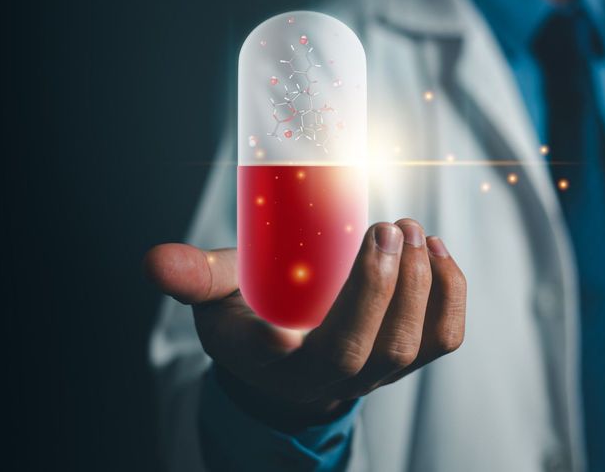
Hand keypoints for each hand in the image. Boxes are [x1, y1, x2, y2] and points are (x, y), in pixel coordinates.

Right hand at [144, 219, 465, 429]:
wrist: (297, 356)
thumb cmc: (256, 313)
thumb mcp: (218, 294)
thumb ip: (193, 275)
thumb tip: (155, 261)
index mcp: (268, 359)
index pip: (274, 357)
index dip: (277, 340)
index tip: (279, 321)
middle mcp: (325, 375)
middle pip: (358, 352)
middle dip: (376, 289)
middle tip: (384, 230)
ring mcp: (372, 371)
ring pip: (406, 346)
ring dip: (417, 284)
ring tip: (409, 229)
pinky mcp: (408, 358)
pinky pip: (442, 338)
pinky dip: (450, 292)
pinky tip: (436, 249)